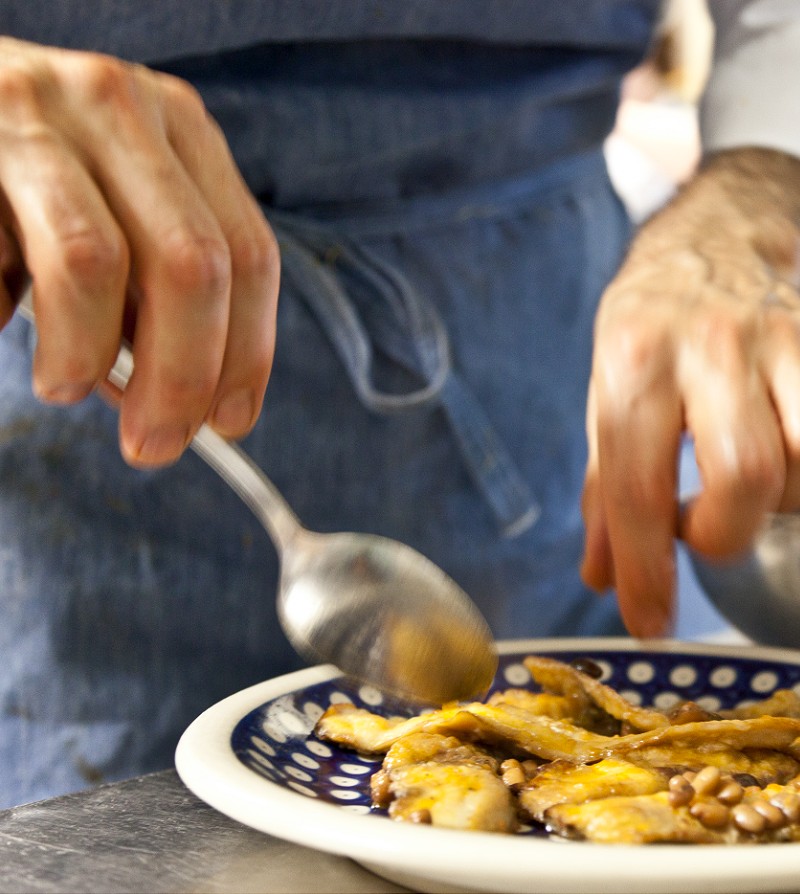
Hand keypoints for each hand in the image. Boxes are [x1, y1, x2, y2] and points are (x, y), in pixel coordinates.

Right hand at [0, 37, 278, 466]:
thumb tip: (193, 401)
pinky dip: (3, 311)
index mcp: (182, 127)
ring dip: (84, 352)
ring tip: (62, 382)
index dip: (248, 353)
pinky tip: (2, 311)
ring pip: (92, 263)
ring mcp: (37, 110)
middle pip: (191, 265)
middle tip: (153, 443)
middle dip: (182, 377)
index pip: (249, 255)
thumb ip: (162, 291)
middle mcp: (121, 105)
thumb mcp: (123, 214)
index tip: (230, 421)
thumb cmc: (39, 181)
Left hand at [581, 147, 799, 636]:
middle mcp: (712, 345)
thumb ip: (604, 485)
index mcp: (633, 359)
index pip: (636, 486)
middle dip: (725, 535)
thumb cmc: (655, 314)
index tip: (648, 621)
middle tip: (703, 530)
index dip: (644, 569)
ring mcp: (787, 337)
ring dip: (780, 502)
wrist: (727, 217)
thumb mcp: (607, 388)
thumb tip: (602, 575)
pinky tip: (786, 458)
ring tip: (748, 483)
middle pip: (746, 480)